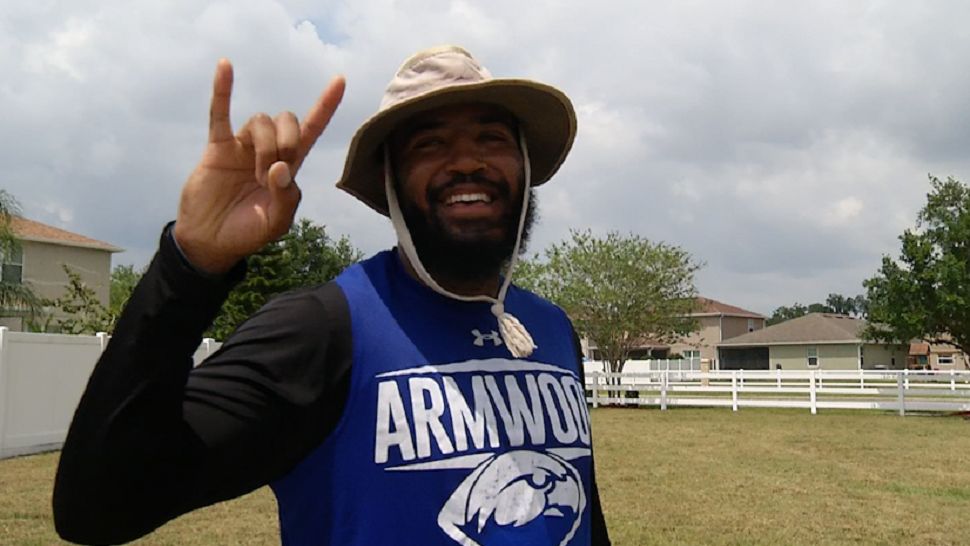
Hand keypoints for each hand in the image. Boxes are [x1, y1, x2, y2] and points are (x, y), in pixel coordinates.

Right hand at [174, 59, 344, 273]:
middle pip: (288, 121)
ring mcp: (243, 146)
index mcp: (289, 167)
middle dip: (286, 142)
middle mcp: (268, 150)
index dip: (325, 106)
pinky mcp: (218, 147)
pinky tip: (226, 66)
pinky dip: (223, 89)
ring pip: (260, 121)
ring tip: (254, 176)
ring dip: (263, 146)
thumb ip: (286, 198)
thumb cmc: (246, 232)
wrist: (210, 241)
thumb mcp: (276, 223)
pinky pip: (220, 112)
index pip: (312, 129)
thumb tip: (281, 166)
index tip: (340, 80)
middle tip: (272, 175)